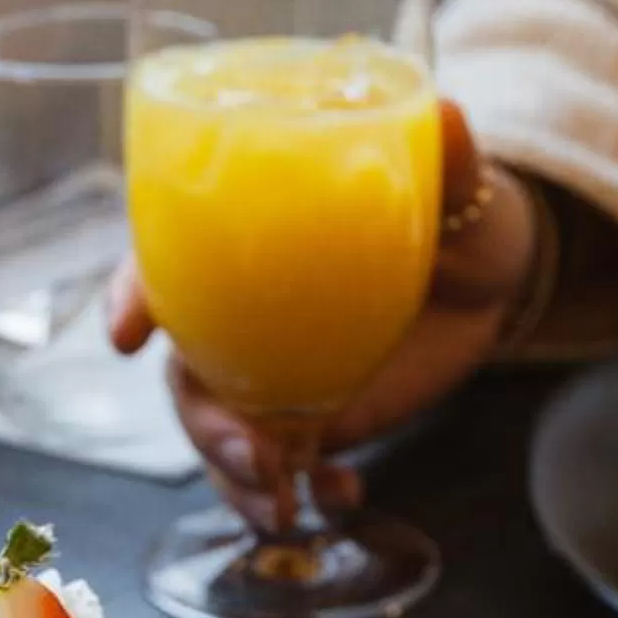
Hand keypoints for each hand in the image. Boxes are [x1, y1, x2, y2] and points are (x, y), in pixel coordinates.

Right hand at [107, 99, 536, 534]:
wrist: (492, 281)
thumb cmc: (455, 215)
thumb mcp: (458, 189)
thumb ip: (448, 162)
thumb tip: (447, 111)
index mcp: (248, 245)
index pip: (165, 264)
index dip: (132, 295)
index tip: (126, 335)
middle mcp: (240, 316)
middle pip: (186, 376)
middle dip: (204, 426)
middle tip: (254, 456)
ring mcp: (269, 377)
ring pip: (221, 438)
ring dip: (238, 480)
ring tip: (287, 506)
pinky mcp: (308, 424)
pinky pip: (277, 475)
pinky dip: (300, 497)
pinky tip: (342, 496)